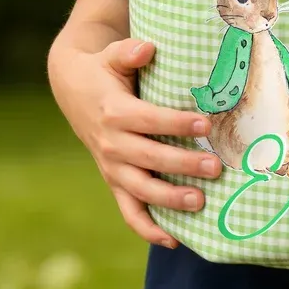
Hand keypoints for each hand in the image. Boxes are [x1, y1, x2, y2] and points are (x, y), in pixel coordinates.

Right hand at [50, 37, 220, 247]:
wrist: (72, 88)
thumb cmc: (103, 69)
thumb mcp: (111, 54)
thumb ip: (128, 51)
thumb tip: (147, 48)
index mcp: (114, 112)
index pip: (148, 120)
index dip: (176, 124)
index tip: (205, 125)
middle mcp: (111, 144)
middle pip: (148, 159)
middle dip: (183, 166)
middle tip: (216, 168)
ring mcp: (111, 166)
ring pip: (140, 190)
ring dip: (170, 199)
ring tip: (201, 203)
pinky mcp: (113, 180)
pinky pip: (129, 211)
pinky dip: (148, 228)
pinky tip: (174, 240)